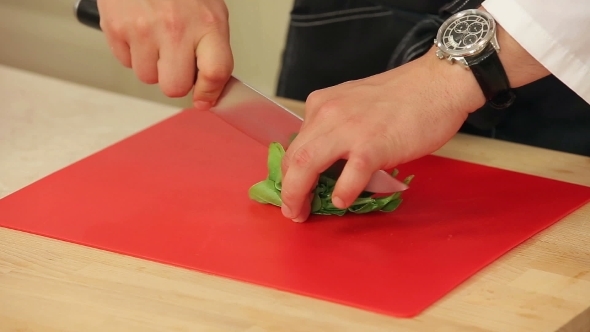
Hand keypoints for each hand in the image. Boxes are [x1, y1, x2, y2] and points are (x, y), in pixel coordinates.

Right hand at [97, 0, 232, 108]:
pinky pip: (125, 62)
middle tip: (175, 61)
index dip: (209, 93)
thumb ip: (213, 49)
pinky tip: (140, 32)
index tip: (205, 99)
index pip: (215, 72)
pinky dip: (132, 53)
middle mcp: (175, 28)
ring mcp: (143, 29)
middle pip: (175, 87)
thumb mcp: (210, 11)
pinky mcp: (116, 28)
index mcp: (206, 23)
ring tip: (155, 39)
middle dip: (175, 80)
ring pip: (147, 78)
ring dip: (152, 66)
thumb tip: (211, 87)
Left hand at [279, 48, 485, 221]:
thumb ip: (337, 129)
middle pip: (293, 158)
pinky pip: (349, 176)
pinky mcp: (373, 146)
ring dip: (299, 195)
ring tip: (304, 213)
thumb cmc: (403, 97)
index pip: (295, 144)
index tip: (293, 191)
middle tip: (293, 210)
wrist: (438, 82)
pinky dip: (342, 193)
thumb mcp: (354, 105)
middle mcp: (328, 114)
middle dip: (287, 190)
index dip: (289, 173)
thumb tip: (328, 163)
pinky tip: (342, 201)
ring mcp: (349, 130)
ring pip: (306, 165)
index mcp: (322, 105)